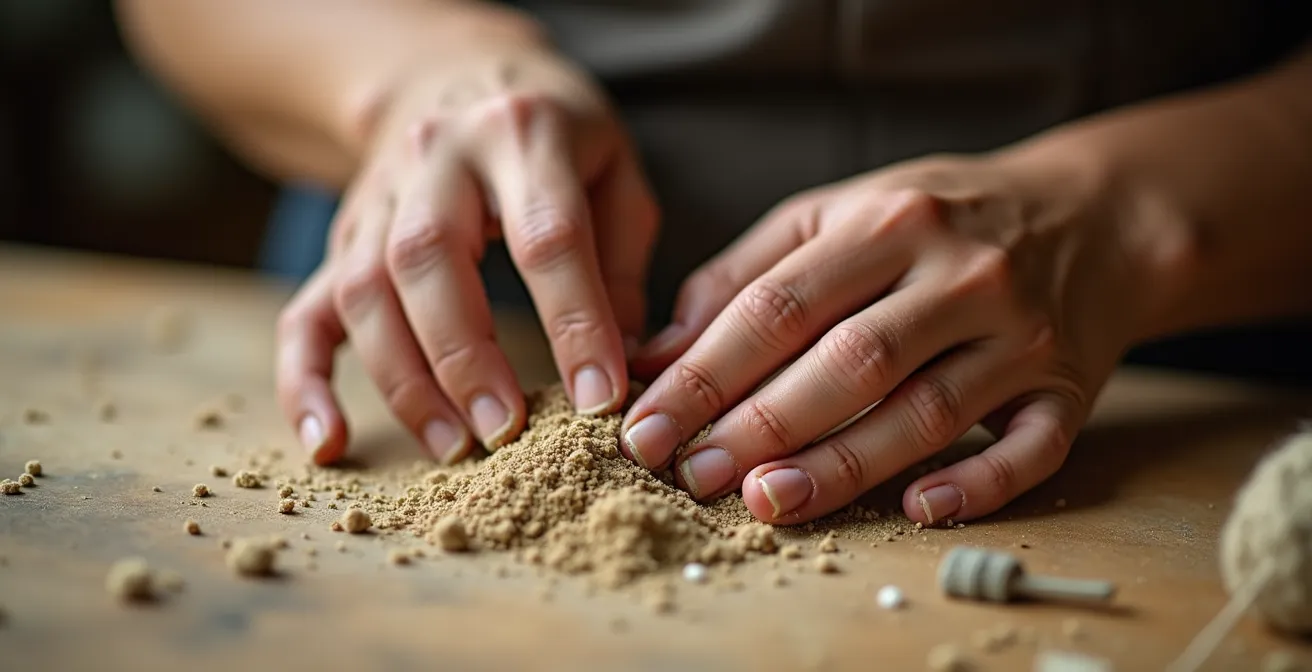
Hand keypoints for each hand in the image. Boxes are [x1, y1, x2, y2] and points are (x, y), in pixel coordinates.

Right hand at [276, 42, 657, 465]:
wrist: (456, 74)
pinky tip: (328, 443)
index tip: (600, 397)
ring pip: (365, 291)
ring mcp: (377, 199)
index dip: (574, 320)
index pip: (547, 235)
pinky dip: (306, 384)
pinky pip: (306, 314)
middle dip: (467, 356)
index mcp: (522, 134)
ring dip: (405, 380)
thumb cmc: (555, 136)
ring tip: (454, 448)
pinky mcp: (342, 241)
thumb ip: (622, 264)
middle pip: (428, 258)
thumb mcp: (615, 170)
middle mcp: (437, 158)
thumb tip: (626, 368)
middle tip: (508, 434)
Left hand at [621, 153, 1144, 525]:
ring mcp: (1021, 334)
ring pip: (927, 410)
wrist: (1093, 215)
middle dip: (762, 424)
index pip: (780, 305)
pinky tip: (918, 510)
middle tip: (693, 475)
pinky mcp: (1070, 386)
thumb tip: (660, 352)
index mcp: (888, 222)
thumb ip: (746, 274)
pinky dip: (978, 483)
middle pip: (851, 360)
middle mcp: (960, 275)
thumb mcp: (839, 213)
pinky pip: (1032, 447)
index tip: (648, 426)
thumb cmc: (937, 218)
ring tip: (767, 502)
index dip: (706, 371)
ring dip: (844, 463)